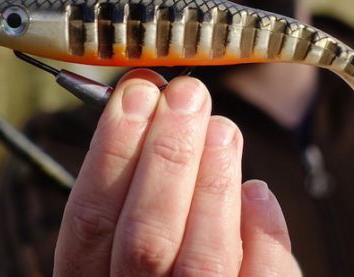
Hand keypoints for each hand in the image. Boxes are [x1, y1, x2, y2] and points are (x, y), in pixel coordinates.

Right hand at [53, 69, 300, 275]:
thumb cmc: (161, 259)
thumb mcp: (125, 236)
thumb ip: (135, 188)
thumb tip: (167, 109)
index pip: (91, 221)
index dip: (112, 150)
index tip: (136, 94)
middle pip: (145, 242)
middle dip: (167, 156)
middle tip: (187, 95)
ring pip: (201, 263)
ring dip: (213, 184)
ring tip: (223, 129)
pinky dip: (263, 233)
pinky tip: (257, 191)